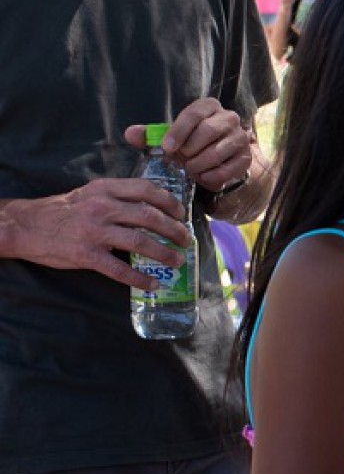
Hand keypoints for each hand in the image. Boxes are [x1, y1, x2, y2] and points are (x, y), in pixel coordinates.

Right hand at [0, 179, 189, 287]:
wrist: (26, 226)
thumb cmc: (64, 210)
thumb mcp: (91, 194)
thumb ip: (119, 197)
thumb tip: (155, 208)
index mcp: (105, 189)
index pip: (147, 190)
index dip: (170, 203)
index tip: (182, 214)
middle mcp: (102, 207)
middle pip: (150, 217)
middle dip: (175, 230)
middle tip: (186, 240)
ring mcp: (94, 231)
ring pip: (140, 242)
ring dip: (165, 253)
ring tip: (177, 261)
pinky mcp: (86, 255)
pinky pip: (119, 269)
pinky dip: (139, 278)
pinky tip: (152, 283)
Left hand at [126, 98, 255, 193]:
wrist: (216, 159)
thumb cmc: (189, 143)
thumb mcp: (169, 137)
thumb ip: (149, 135)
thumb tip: (131, 133)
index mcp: (209, 107)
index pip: (194, 113)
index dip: (179, 131)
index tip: (166, 148)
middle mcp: (229, 117)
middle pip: (208, 130)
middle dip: (189, 150)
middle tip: (181, 160)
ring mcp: (240, 137)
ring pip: (217, 151)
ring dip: (198, 165)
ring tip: (190, 169)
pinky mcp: (246, 157)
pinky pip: (227, 169)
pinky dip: (211, 177)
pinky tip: (202, 177)